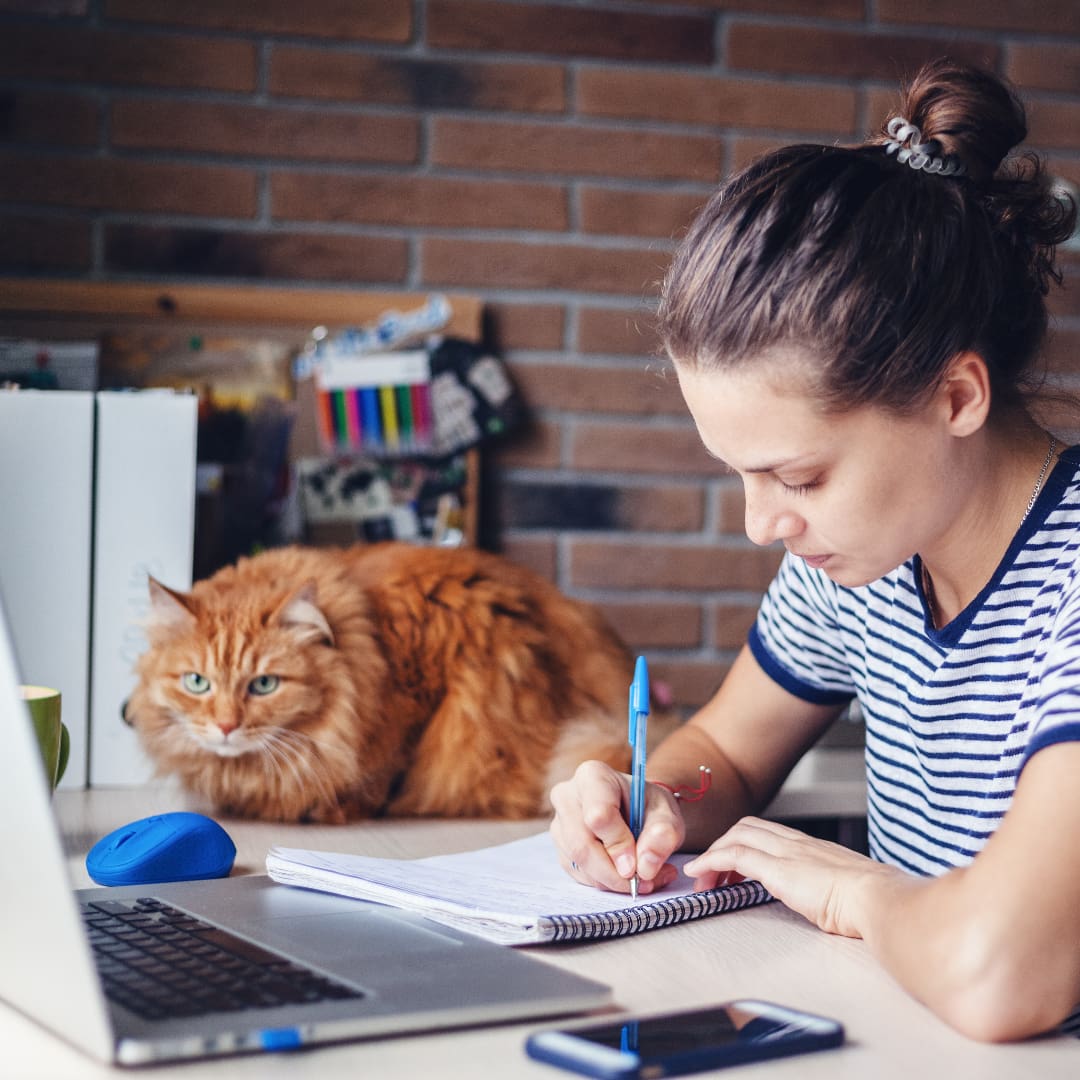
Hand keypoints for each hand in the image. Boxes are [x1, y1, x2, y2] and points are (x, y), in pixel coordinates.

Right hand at [549, 760, 684, 893]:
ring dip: (612, 881)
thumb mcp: (667, 815)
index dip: (619, 845)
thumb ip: (663, 835)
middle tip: (644, 882)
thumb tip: (644, 867)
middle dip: (614, 873)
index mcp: (593, 776)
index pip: (598, 815)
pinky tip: (626, 877)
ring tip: (645, 878)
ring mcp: (559, 823)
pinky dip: (605, 883)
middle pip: (582, 845)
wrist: (639, 811)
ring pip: (578, 863)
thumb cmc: (650, 807)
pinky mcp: (561, 846)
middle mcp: (567, 796)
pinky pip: (578, 874)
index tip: (639, 864)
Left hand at [684, 817, 904, 937]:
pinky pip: (734, 855)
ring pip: (737, 836)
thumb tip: (838, 904)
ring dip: (714, 854)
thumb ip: (836, 889)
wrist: (880, 900)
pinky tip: (699, 873)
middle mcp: (798, 844)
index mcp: (814, 849)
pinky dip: (711, 861)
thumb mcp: (850, 891)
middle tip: (713, 873)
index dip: (746, 842)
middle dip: (725, 845)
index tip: (733, 866)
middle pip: (748, 827)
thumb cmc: (874, 903)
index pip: (770, 832)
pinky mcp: (778, 868)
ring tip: (702, 878)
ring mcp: (787, 852)